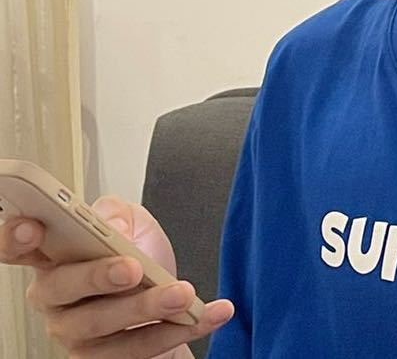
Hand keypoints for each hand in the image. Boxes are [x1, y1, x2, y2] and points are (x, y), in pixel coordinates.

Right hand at [1, 195, 233, 357]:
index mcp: (54, 256)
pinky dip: (184, 328)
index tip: (32, 226)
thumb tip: (109, 226)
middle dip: (99, 277)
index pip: (18, 247)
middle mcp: (56, 298)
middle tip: (134, 268)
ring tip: (183, 294)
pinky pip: (143, 349)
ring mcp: (76, 335)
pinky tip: (213, 312)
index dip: (16, 237)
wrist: (168, 295)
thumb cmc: (138, 252)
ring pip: (104, 327)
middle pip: (63, 289)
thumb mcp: (131, 220)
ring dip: (148, 310)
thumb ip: (116, 213)